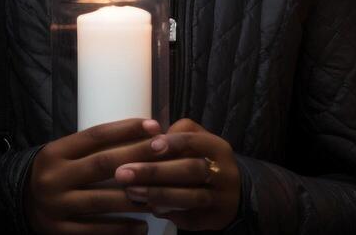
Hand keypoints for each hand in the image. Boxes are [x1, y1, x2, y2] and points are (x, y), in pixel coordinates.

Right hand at [25, 118, 165, 234]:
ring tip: (162, 195)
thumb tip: (145, 134)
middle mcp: (53, 178)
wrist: (16, 200)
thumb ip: (96, 146)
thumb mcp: (66, 153)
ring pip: (102, 200)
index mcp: (56, 153)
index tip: (155, 126)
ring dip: (135, 198)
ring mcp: (55, 206)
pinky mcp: (58, 230)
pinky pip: (94, 230)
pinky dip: (120, 228)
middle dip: (137, 157)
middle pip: (102, 164)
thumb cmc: (56, 171)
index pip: (96, 136)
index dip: (126, 129)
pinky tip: (142, 226)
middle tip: (166, 154)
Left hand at [114, 118, 240, 229]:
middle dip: (154, 171)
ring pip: (189, 196)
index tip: (149, 145)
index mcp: (218, 148)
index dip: (172, 142)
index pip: (195, 141)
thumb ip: (177, 137)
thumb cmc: (204, 163)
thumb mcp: (198, 144)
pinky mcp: (211, 219)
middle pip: (191, 169)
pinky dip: (166, 211)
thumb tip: (147, 139)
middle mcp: (224, 172)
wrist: (232, 195)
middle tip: (122, 172)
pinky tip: (148, 207)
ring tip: (130, 192)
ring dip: (157, 194)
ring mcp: (219, 198)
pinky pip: (186, 216)